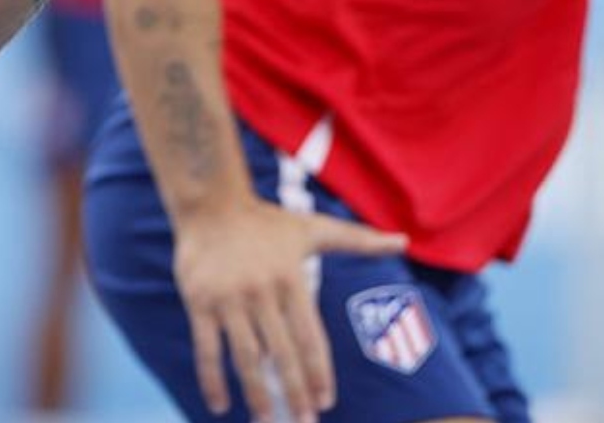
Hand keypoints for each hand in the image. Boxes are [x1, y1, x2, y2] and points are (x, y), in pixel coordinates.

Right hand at [175, 196, 405, 421]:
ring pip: (247, 356)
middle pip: (282, 354)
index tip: (325, 402)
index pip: (311, 337)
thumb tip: (404, 241)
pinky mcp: (199, 301)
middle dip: (295, 393)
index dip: (319, 373)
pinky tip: (220, 405)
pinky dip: (212, 379)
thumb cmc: (265, 221)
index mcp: (292, 279)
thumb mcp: (313, 229)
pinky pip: (207, 348)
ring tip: (268, 421)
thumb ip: (358, 241)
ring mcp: (229, 298)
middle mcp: (262, 291)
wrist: (209, 202)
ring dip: (257, 394)